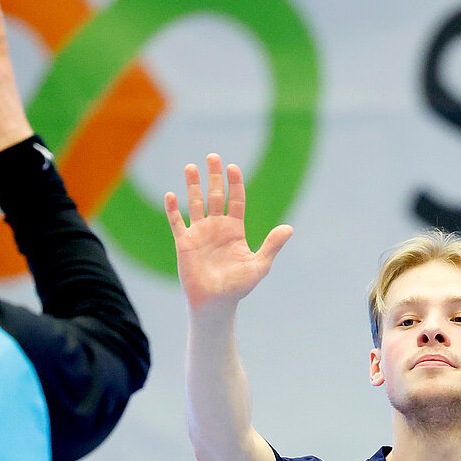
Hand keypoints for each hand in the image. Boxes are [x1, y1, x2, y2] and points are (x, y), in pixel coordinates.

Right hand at [163, 154, 291, 313]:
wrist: (216, 303)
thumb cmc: (238, 287)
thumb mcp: (259, 265)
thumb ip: (272, 245)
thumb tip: (289, 228)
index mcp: (235, 229)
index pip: (235, 200)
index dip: (235, 183)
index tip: (232, 167)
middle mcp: (216, 227)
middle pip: (215, 195)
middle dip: (214, 176)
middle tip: (213, 156)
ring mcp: (199, 233)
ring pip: (194, 203)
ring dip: (192, 185)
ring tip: (191, 167)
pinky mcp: (184, 243)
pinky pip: (177, 222)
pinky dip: (173, 210)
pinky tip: (171, 195)